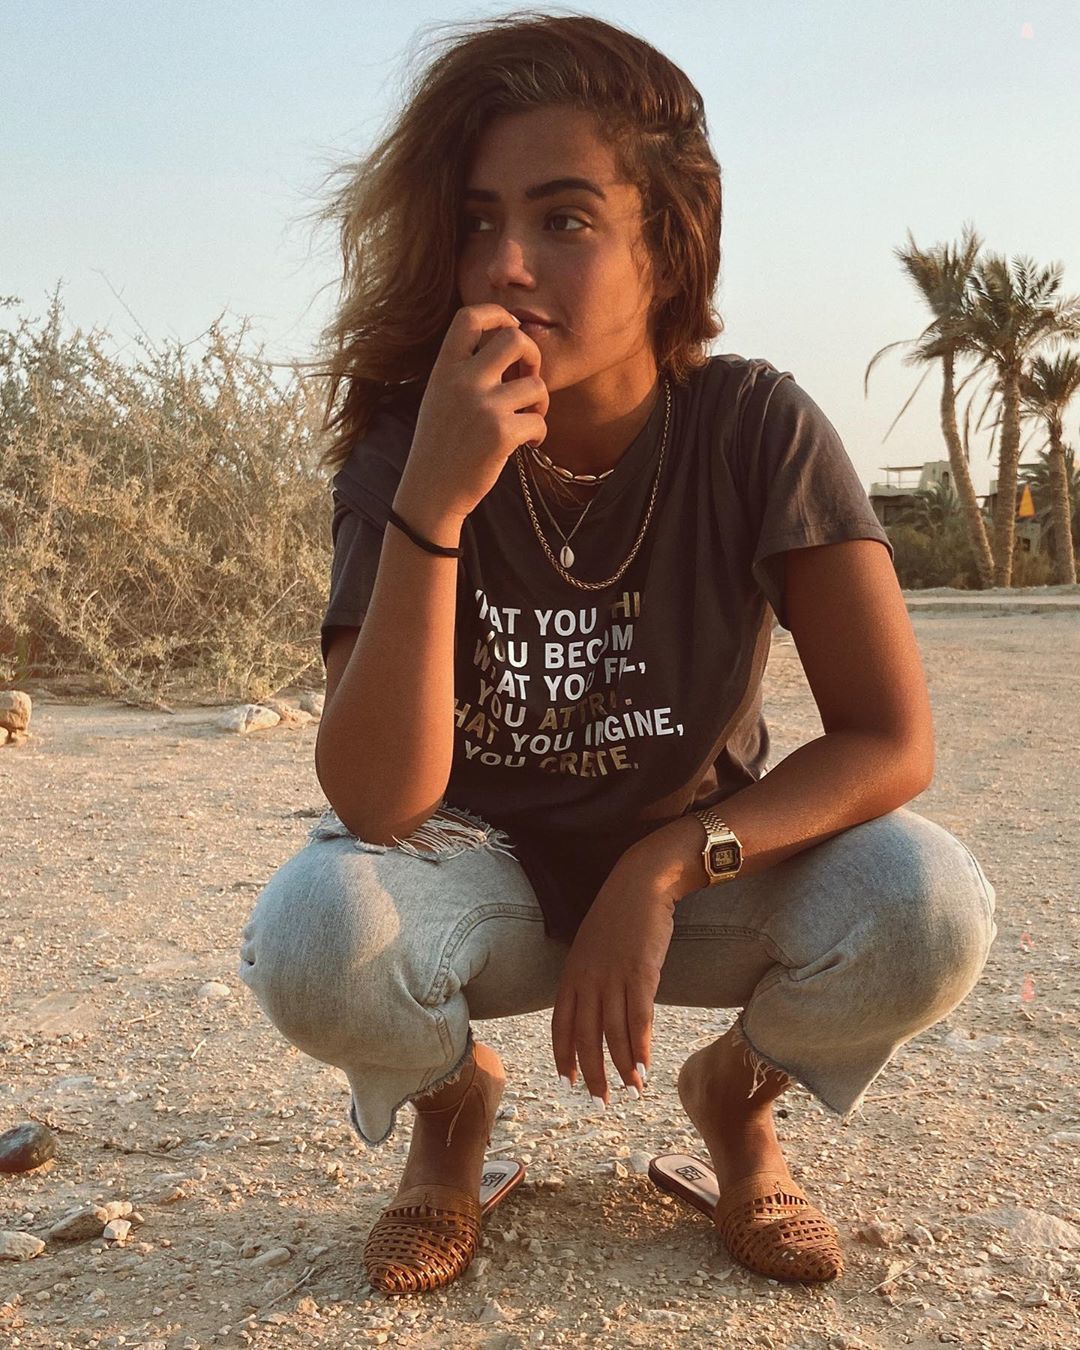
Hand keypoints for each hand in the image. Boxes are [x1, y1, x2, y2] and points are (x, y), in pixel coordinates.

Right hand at [402, 304, 548, 521]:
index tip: (511, 330)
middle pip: (515, 339)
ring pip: (536, 384)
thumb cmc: (440, 445)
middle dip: (533, 355)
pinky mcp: (501, 434)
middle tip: (529, 377)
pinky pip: (540, 421)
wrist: (431, 492)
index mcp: (444, 369)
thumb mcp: (439, 397)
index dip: (498, 314)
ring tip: (528, 420)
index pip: (471, 316)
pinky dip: (540, 434)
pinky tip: (528, 445)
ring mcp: (483, 407)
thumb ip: (464, 370)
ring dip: (540, 403)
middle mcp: (463, 381)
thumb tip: (508, 343)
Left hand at [551, 863, 676, 1105]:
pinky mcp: (640, 974)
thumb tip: (596, 1011)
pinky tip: (644, 1067)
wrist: (640, 884)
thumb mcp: (591, 948)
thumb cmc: (618, 917)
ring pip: (613, 1034)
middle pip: (586, 1038)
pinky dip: (641, 1047)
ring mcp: (613, 977)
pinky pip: (639, 1019)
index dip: (564, 1056)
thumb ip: (589, 979)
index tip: (568, 1083)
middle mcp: (588, 979)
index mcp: (571, 974)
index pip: (561, 1025)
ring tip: (631, 1090)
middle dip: (592, 1074)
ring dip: (622, 1068)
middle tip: (601, 1101)